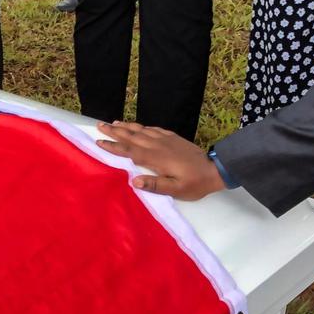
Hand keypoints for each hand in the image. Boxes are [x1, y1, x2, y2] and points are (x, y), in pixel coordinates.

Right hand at [95, 121, 225, 200]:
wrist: (214, 170)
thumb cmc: (195, 184)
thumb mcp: (176, 190)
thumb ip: (155, 185)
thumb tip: (134, 181)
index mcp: (156, 158)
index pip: (130, 151)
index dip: (114, 146)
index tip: (99, 141)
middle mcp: (158, 146)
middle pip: (132, 136)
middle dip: (115, 131)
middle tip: (100, 125)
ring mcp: (166, 140)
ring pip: (142, 130)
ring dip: (127, 126)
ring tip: (113, 123)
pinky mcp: (173, 138)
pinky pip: (154, 129)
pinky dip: (143, 127)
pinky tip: (138, 126)